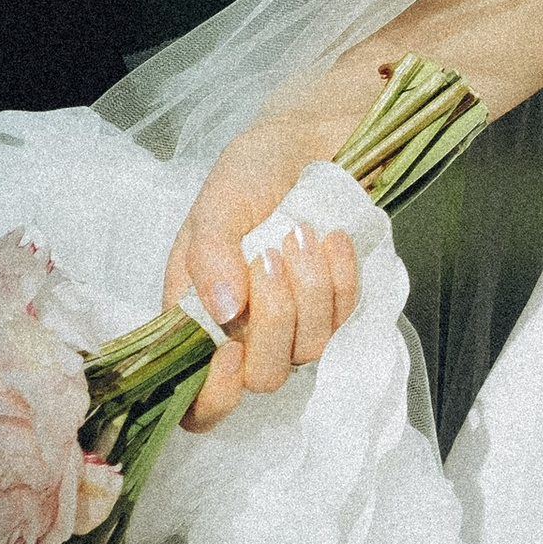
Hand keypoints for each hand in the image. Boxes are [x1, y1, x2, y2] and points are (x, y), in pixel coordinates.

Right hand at [163, 122, 363, 429]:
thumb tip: (224, 312)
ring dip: (311, 291)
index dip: (213, 396)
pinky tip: (332, 238)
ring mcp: (294, 323)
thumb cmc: (250, 174)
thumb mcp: (216, 204)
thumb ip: (209, 255)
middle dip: (274, 320)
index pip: (199, 400)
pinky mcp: (336, 306)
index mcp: (195, 319)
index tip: (230, 349)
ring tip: (299, 232)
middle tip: (270, 255)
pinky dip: (342, 278)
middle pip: (264, 376)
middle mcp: (243, 333)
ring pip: (310, 349)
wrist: (306, 143)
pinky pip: (347, 316)